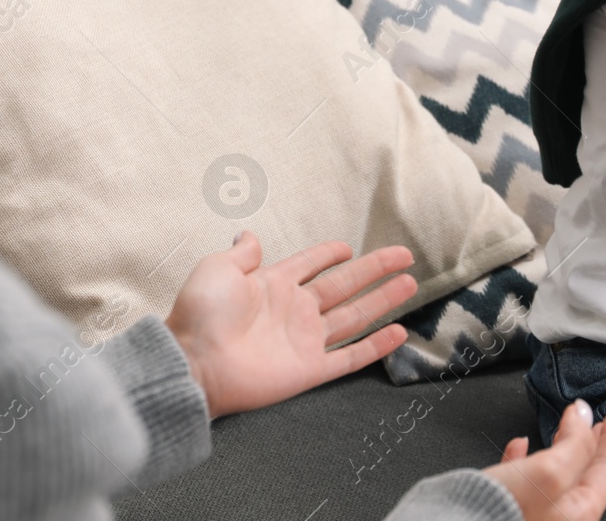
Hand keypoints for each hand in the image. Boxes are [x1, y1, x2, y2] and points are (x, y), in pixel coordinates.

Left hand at [166, 231, 417, 418]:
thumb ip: (241, 254)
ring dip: (382, 300)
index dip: (329, 254)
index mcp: (273, 285)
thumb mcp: (217, 269)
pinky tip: (398, 332)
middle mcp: (294, 311)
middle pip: (344, 286)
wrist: (195, 362)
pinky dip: (375, 346)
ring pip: (354, 317)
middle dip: (375, 271)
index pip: (310, 265)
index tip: (348, 247)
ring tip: (410, 283)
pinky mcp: (310, 370)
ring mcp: (305, 341)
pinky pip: (350, 357)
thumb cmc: (201, 314)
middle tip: (404, 255)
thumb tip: (248, 234)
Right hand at [483, 399, 605, 520]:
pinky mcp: (513, 511)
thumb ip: (573, 443)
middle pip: (587, 473)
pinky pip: (526, 483)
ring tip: (565, 427)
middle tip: (600, 420)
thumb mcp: (549, 471)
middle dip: (593, 442)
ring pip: (559, 475)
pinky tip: (519, 445)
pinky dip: (526, 459)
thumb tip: (585, 416)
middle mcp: (563, 518)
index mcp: (580, 511)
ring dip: (563, 447)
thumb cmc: (504, 512)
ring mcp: (539, 517)